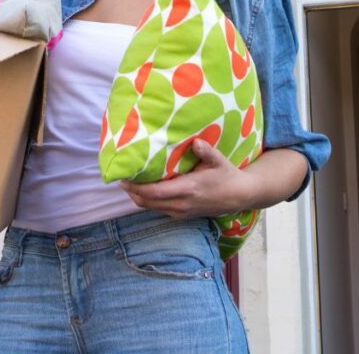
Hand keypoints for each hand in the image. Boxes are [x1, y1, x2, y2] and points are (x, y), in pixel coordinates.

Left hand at [119, 141, 251, 219]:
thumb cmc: (226, 175)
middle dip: (131, 191)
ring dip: (137, 197)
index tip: (124, 177)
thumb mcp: (219, 160)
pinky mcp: (181, 215)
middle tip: (120, 177)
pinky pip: (158, 210)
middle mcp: (181, 204)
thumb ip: (207, 151)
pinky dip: (147, 201)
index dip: (137, 187)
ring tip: (128, 182)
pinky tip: (144, 189)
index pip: (155, 193)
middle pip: (147, 202)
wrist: (238, 196)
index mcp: (188, 190)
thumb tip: (196, 142)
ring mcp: (181, 212)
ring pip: (151, 208)